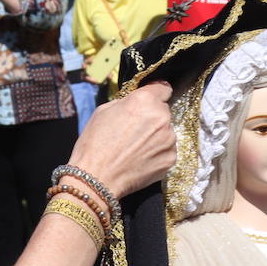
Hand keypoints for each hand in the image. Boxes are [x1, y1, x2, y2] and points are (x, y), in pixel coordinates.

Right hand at [69, 80, 176, 197]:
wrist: (97, 178)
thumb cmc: (95, 143)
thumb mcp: (104, 110)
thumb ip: (126, 102)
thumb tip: (136, 103)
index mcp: (145, 100)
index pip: (163, 88)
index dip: (156, 93)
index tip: (152, 99)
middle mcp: (162, 117)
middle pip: (164, 111)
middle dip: (153, 117)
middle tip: (136, 129)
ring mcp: (170, 140)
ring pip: (166, 132)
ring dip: (157, 136)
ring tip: (136, 147)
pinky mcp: (171, 159)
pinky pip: (167, 150)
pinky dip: (158, 152)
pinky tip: (141, 159)